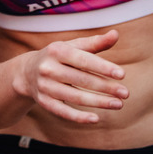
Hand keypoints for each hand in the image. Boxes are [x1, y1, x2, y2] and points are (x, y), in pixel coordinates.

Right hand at [13, 30, 127, 123]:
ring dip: (99, 102)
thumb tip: (115, 34)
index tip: (122, 74)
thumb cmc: (58, 57)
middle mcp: (48, 68)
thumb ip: (94, 43)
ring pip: (75, 97)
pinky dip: (79, 117)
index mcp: (56, 51)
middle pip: (81, 80)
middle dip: (105, 87)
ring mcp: (45, 86)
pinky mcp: (44, 102)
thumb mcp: (72, 47)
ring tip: (119, 104)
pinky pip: (63, 112)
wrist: (27, 72)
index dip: (102, 67)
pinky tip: (96, 118)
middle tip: (125, 93)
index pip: (83, 60)